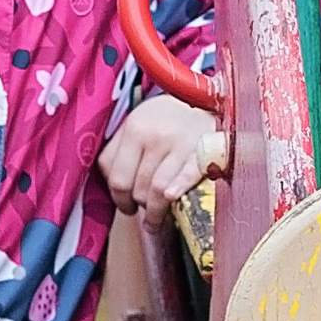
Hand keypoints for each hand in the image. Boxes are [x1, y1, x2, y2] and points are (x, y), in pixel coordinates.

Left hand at [101, 95, 226, 211]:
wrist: (208, 99)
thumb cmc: (167, 119)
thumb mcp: (137, 125)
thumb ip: (118, 152)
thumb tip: (112, 188)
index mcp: (134, 128)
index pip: (117, 178)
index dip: (119, 200)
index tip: (127, 207)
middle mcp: (156, 135)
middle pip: (138, 188)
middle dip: (140, 206)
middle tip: (146, 212)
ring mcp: (182, 143)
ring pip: (160, 191)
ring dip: (157, 212)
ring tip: (158, 221)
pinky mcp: (205, 151)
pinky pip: (188, 178)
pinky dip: (178, 190)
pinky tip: (173, 201)